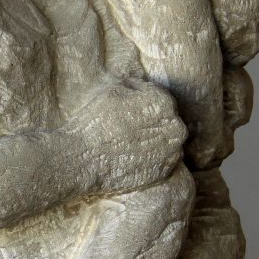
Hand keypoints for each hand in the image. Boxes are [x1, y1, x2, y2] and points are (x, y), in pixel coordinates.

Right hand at [69, 78, 186, 194]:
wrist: (84, 159)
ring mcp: (172, 153)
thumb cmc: (96, 122)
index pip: (162, 98)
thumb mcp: (113, 90)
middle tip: (131, 128)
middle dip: (154, 122)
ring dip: (156, 141)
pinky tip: (134, 157)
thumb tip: (140, 87)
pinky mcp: (164, 172)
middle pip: (169, 121)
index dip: (145, 103)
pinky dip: (153, 159)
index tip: (131, 110)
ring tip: (131, 143)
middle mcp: (175, 128)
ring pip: (169, 142)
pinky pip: (164, 162)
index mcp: (164, 103)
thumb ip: (135, 85)